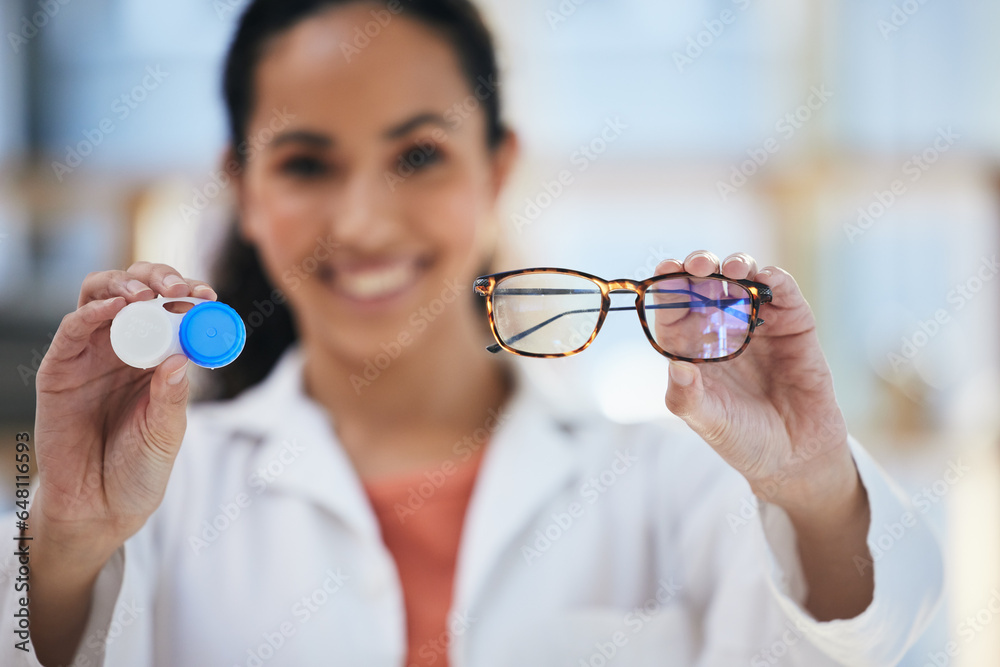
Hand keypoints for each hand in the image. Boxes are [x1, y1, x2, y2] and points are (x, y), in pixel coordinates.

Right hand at [32, 261, 216, 560]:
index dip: (188, 295)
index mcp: (157, 357)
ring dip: (125, 285)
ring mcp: (90, 355)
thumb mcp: (166, 431)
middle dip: (158, 279)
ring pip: (101, 296)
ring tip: (146, 294)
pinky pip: (72, 328)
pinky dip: (92, 310)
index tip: (208, 295)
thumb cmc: (139, 467)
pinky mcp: (59, 368)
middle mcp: (124, 348)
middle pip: (136, 291)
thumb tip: (180, 357)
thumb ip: (172, 396)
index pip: (172, 310)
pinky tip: (115, 308)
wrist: (98, 507)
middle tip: (179, 288)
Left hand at [659, 251, 855, 511]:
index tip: (664, 271)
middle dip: (700, 267)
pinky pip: (783, 293)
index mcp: (692, 345)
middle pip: (706, 283)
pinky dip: (775, 280)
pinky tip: (766, 277)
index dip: (668, 286)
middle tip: (697, 266)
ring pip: (744, 279)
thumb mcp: (706, 421)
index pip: (673, 307)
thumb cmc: (741, 437)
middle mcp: (722, 327)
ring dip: (737, 265)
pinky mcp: (793, 325)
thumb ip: (687, 396)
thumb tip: (675, 366)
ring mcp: (758, 322)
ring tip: (732, 268)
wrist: (794, 458)